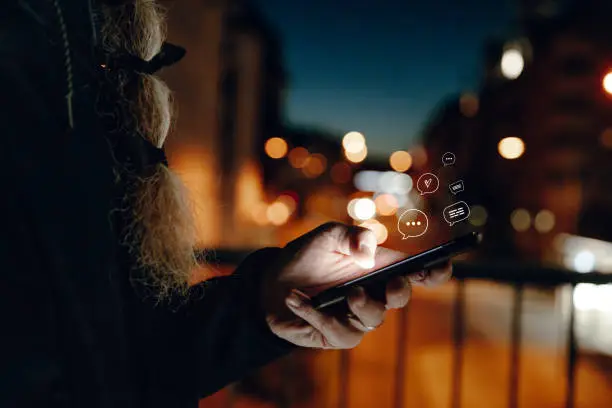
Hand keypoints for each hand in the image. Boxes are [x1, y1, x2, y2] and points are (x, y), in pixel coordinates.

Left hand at [261, 222, 451, 348]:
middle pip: (400, 298)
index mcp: (381, 268)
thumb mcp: (327, 235)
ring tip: (346, 293)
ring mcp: (357, 317)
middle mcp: (375, 294)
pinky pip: (337, 330)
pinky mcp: (336, 334)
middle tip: (391, 282)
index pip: (417, 273)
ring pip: (374, 319)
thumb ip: (352, 235)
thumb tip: (369, 254)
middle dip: (399, 291)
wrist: (273, 282)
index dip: (434, 272)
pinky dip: (316, 313)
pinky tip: (296, 298)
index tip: (442, 265)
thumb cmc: (308, 256)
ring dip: (362, 305)